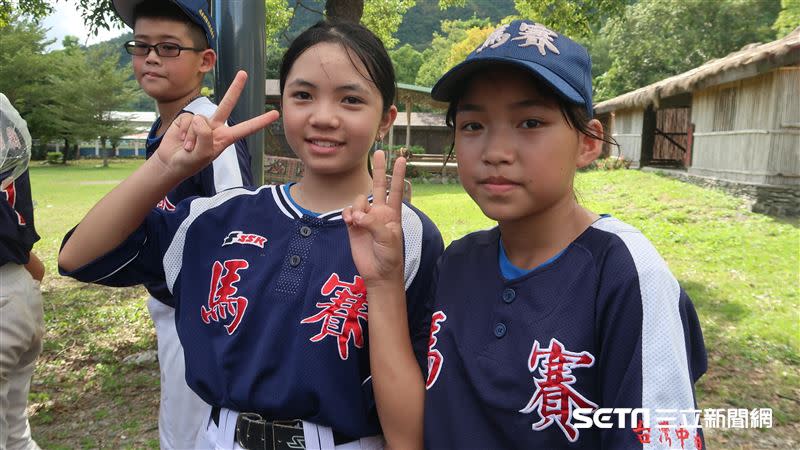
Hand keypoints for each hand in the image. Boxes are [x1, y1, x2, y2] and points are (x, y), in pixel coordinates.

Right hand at [155, 71, 279, 179]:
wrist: (170, 163)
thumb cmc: (189, 163)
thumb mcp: (201, 156)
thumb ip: (204, 138)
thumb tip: (200, 119)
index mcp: (225, 138)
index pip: (246, 128)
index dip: (260, 121)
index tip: (275, 114)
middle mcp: (215, 127)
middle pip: (227, 104)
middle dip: (235, 88)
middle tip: (243, 73)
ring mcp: (201, 122)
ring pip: (199, 119)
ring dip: (191, 136)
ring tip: (188, 147)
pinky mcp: (187, 119)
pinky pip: (186, 119)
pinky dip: (182, 131)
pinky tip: (181, 139)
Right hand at [343, 151, 406, 285]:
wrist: (378, 274)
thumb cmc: (389, 257)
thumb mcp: (387, 239)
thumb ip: (373, 224)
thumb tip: (357, 216)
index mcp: (392, 214)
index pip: (396, 190)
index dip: (398, 174)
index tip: (401, 159)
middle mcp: (379, 212)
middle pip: (378, 185)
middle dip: (378, 169)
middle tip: (378, 152)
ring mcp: (366, 218)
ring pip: (358, 200)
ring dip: (356, 207)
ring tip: (357, 222)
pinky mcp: (353, 226)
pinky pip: (348, 212)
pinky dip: (347, 214)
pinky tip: (349, 222)